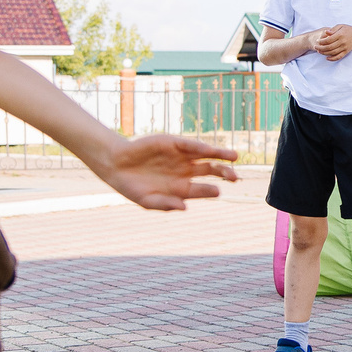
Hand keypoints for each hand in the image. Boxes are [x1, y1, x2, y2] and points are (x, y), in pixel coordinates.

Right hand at [103, 133, 238, 210]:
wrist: (116, 166)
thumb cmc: (132, 188)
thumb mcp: (148, 201)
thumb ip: (166, 204)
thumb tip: (184, 207)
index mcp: (182, 189)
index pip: (203, 189)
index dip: (211, 190)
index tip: (218, 191)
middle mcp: (185, 172)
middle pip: (211, 171)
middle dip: (224, 173)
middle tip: (234, 177)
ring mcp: (180, 157)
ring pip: (206, 156)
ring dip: (220, 156)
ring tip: (234, 157)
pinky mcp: (173, 143)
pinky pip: (190, 145)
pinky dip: (200, 147)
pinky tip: (210, 150)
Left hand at [312, 25, 351, 60]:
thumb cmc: (348, 29)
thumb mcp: (341, 26)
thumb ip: (333, 29)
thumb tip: (326, 32)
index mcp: (340, 34)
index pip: (328, 39)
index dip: (321, 41)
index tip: (317, 41)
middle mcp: (342, 42)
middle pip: (329, 47)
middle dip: (321, 48)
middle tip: (315, 47)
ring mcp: (344, 48)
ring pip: (333, 52)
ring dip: (324, 53)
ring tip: (319, 52)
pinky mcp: (346, 52)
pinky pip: (338, 57)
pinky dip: (332, 59)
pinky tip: (327, 58)